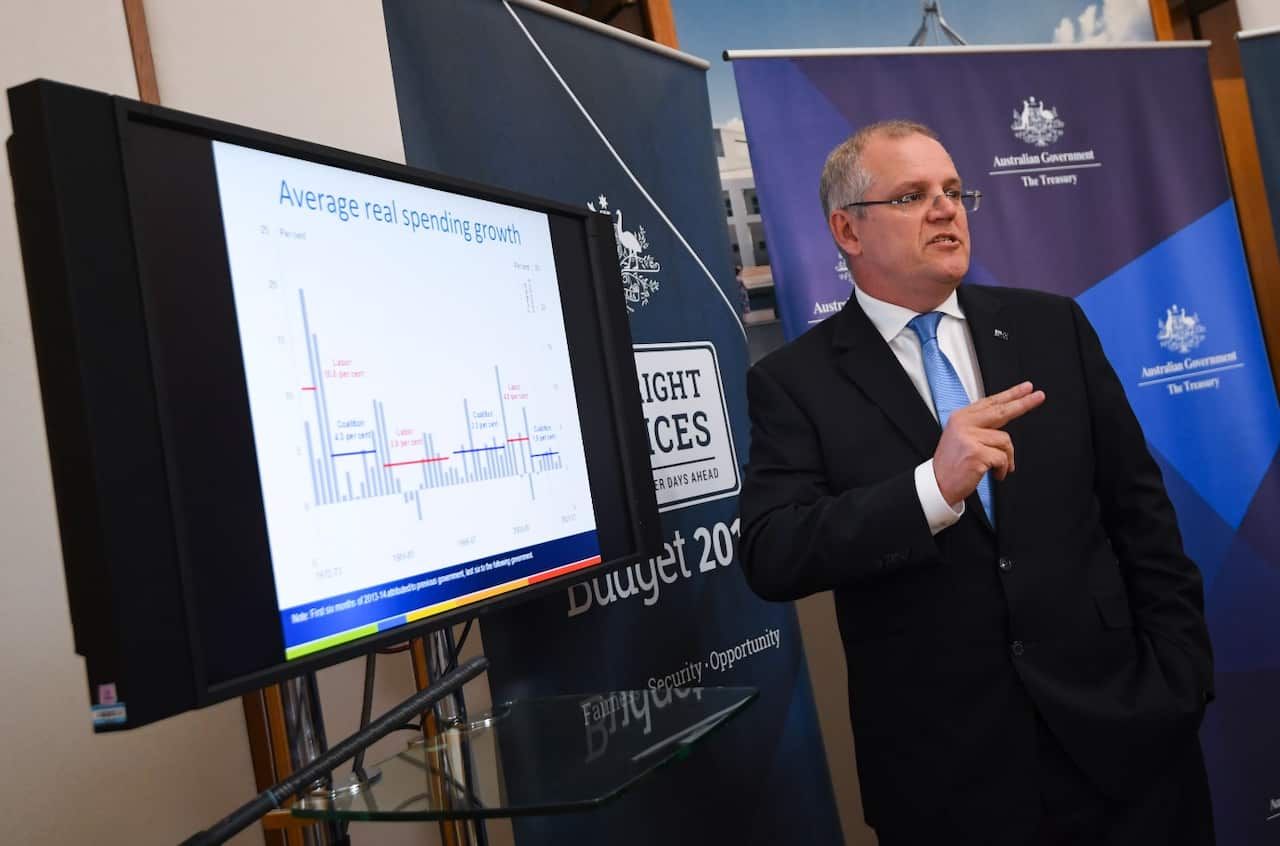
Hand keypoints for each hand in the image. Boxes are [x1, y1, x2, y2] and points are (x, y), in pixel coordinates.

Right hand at [932, 381, 1044, 505]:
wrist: (938, 485)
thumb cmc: (952, 464)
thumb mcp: (962, 437)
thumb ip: (980, 425)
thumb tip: (1004, 416)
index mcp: (961, 417)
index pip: (990, 402)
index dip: (1010, 394)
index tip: (1026, 388)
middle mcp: (964, 424)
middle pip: (1001, 410)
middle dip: (1023, 404)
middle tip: (1039, 396)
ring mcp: (969, 437)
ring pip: (1005, 441)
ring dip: (1007, 458)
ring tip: (998, 467)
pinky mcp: (976, 453)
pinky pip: (1002, 458)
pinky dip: (1003, 469)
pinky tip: (995, 474)